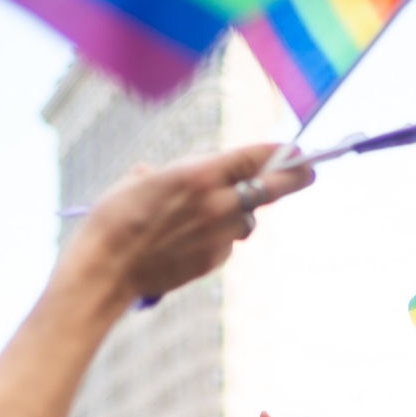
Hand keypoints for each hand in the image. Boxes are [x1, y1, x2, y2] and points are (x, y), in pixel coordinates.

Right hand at [79, 145, 312, 308]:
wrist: (106, 268)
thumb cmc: (116, 216)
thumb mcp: (143, 179)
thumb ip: (175, 174)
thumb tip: (179, 177)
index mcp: (199, 174)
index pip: (253, 158)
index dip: (279, 152)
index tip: (294, 148)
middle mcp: (216, 205)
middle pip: (270, 190)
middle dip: (294, 178)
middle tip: (309, 171)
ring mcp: (217, 236)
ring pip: (247, 221)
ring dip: (241, 215)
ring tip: (211, 214)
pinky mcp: (212, 261)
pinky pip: (227, 244)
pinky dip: (218, 239)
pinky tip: (188, 240)